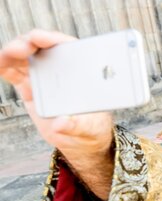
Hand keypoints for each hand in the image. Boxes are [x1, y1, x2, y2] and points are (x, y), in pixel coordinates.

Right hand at [0, 30, 112, 161]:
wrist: (78, 139)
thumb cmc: (90, 127)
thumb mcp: (88, 128)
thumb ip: (76, 125)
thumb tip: (62, 122)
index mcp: (79, 72)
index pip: (67, 48)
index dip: (54, 39)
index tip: (44, 38)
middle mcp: (60, 70)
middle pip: (42, 47)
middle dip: (30, 42)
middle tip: (22, 47)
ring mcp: (43, 77)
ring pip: (25, 57)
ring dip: (14, 51)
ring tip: (6, 55)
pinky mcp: (29, 88)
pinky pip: (13, 72)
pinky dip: (4, 65)